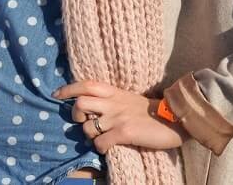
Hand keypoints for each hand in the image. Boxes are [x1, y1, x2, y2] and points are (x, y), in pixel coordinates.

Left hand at [54, 81, 183, 152]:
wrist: (175, 118)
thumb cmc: (152, 111)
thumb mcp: (129, 99)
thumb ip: (112, 100)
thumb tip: (94, 107)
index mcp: (114, 92)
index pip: (85, 84)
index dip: (68, 89)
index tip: (57, 94)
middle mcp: (113, 103)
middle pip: (80, 104)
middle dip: (76, 115)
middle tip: (82, 121)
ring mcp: (118, 118)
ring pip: (88, 127)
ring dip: (90, 135)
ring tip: (100, 137)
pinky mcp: (124, 133)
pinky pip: (100, 143)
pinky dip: (100, 147)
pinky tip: (108, 147)